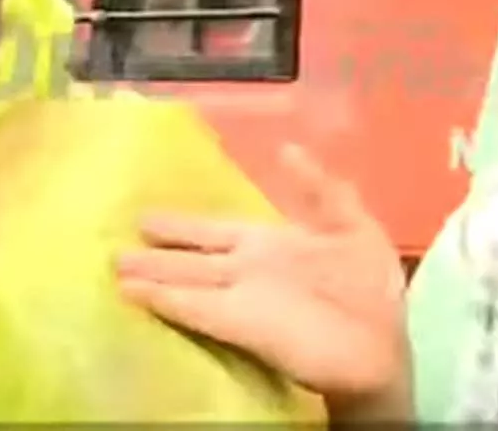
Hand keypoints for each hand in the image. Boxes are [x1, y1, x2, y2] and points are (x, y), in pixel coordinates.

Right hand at [115, 144, 409, 411]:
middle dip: (153, 251)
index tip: (144, 217)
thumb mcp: (353, 229)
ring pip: (184, 280)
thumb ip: (321, 191)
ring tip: (116, 268)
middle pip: (189, 258)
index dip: (180, 225)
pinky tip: (133, 294)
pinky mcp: (240, 324)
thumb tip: (287, 148)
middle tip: (114, 247)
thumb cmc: (368, 292)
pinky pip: (193, 309)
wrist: (383, 349)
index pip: (213, 231)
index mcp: (264, 244)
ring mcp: (240, 296)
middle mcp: (245, 268)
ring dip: (150, 275)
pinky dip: (162, 300)